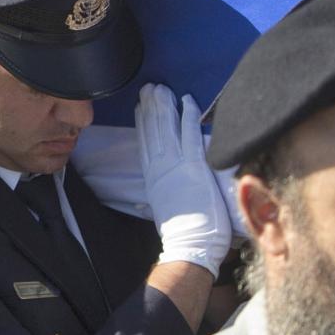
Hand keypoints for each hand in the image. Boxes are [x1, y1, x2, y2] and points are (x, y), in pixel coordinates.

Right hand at [136, 85, 229, 276]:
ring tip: (161, 88)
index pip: (145, 144)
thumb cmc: (183, 234)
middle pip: (153, 131)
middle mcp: (160, 168)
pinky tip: (186, 100)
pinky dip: (188, 116)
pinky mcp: (194, 166)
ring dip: (164, 106)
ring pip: (167, 128)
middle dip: (151, 107)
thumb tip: (145, 200)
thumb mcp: (163, 211)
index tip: (140, 106)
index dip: (143, 123)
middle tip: (149, 87)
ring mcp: (176, 166)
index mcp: (153, 179)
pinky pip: (190, 134)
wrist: (191, 247)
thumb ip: (158, 198)